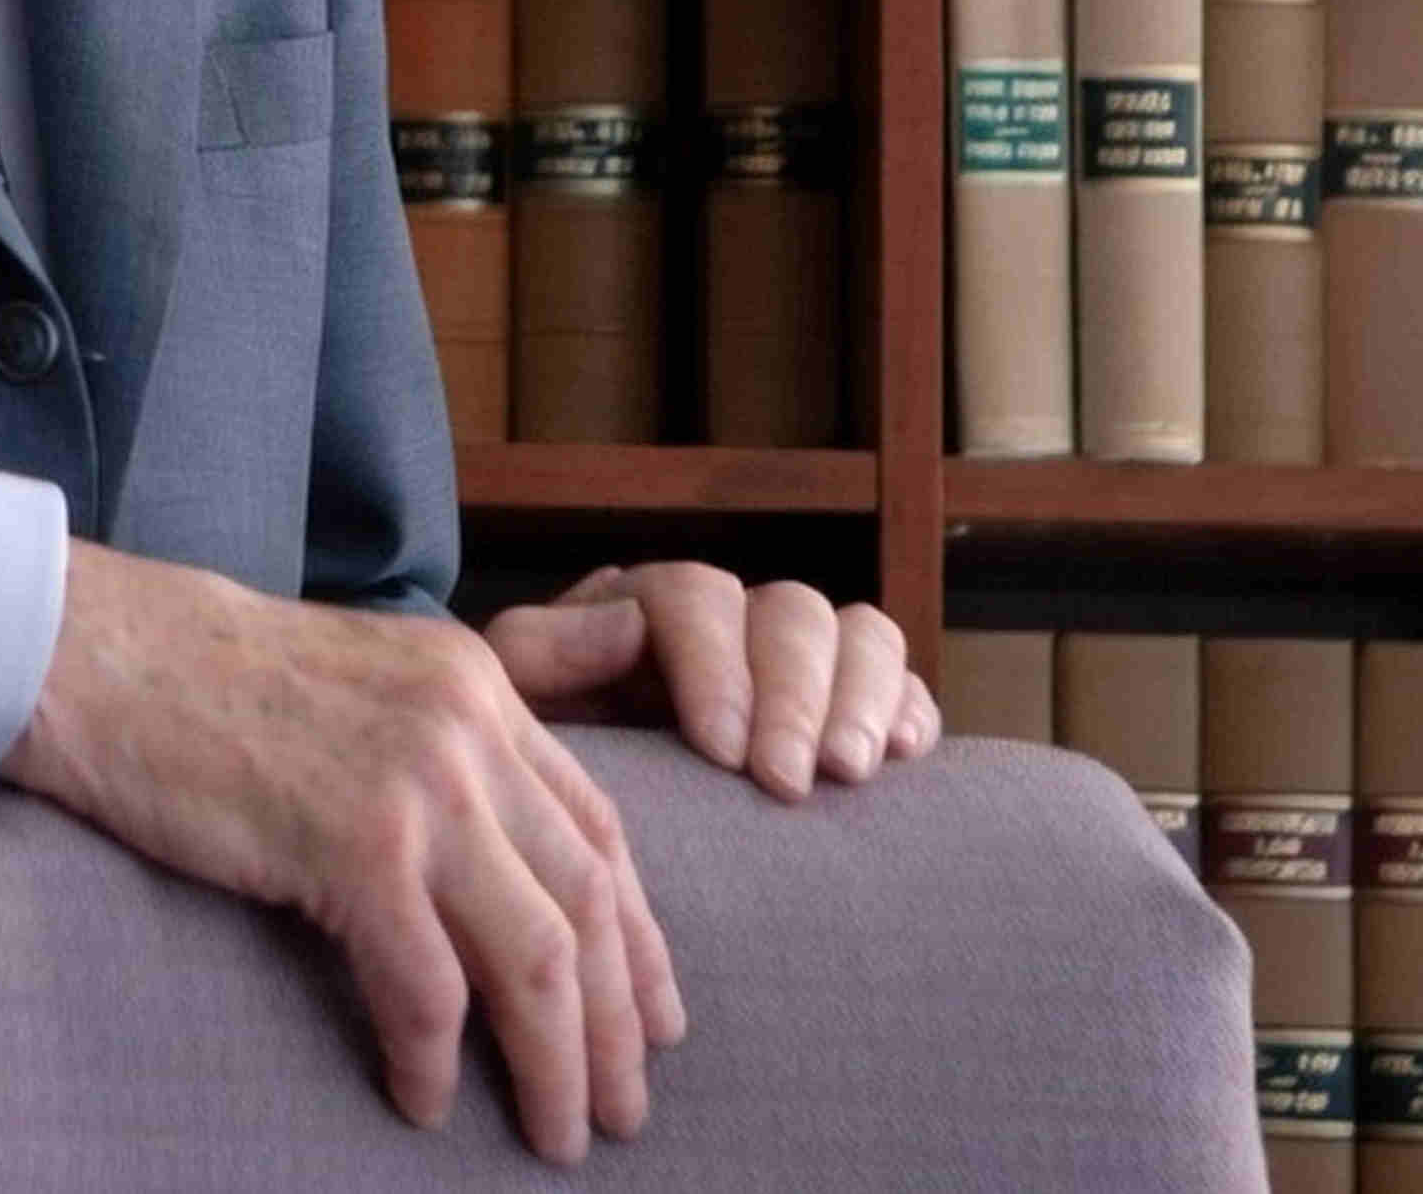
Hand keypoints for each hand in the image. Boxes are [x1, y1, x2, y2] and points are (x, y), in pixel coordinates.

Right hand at [0, 538, 681, 1165]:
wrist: (101, 654)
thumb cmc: (205, 681)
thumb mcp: (361, 679)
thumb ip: (444, 734)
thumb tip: (498, 838)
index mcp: (477, 686)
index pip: (599, 828)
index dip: (639, 937)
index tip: (652, 1019)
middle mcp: (468, 727)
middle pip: (588, 902)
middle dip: (615, 1023)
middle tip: (622, 1109)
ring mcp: (416, 784)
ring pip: (536, 956)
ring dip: (556, 1062)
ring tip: (555, 1133)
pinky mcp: (352, 842)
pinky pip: (425, 984)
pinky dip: (433, 1056)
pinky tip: (422, 1098)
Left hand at [484, 561, 941, 802]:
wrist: (582, 825)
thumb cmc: (540, 761)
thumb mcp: (513, 705)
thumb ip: (543, 653)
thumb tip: (628, 623)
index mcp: (646, 605)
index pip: (695, 597)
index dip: (716, 666)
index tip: (722, 751)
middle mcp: (731, 619)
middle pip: (789, 610)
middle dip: (795, 695)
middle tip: (788, 782)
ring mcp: (796, 657)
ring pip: (858, 631)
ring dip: (861, 698)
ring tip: (849, 775)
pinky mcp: (851, 705)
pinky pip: (903, 680)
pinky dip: (909, 711)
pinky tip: (902, 762)